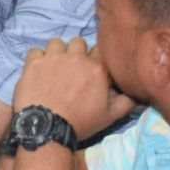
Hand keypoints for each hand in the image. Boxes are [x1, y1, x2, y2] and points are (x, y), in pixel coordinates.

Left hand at [11, 37, 136, 140]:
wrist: (47, 127)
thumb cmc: (80, 122)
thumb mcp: (110, 116)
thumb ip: (126, 102)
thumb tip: (137, 94)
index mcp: (97, 68)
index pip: (100, 51)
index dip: (95, 59)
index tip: (91, 70)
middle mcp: (76, 58)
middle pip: (79, 43)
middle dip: (77, 52)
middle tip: (72, 68)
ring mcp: (53, 58)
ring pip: (57, 43)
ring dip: (58, 52)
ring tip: (55, 66)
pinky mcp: (33, 63)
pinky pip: (35, 51)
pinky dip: (38, 58)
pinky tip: (38, 69)